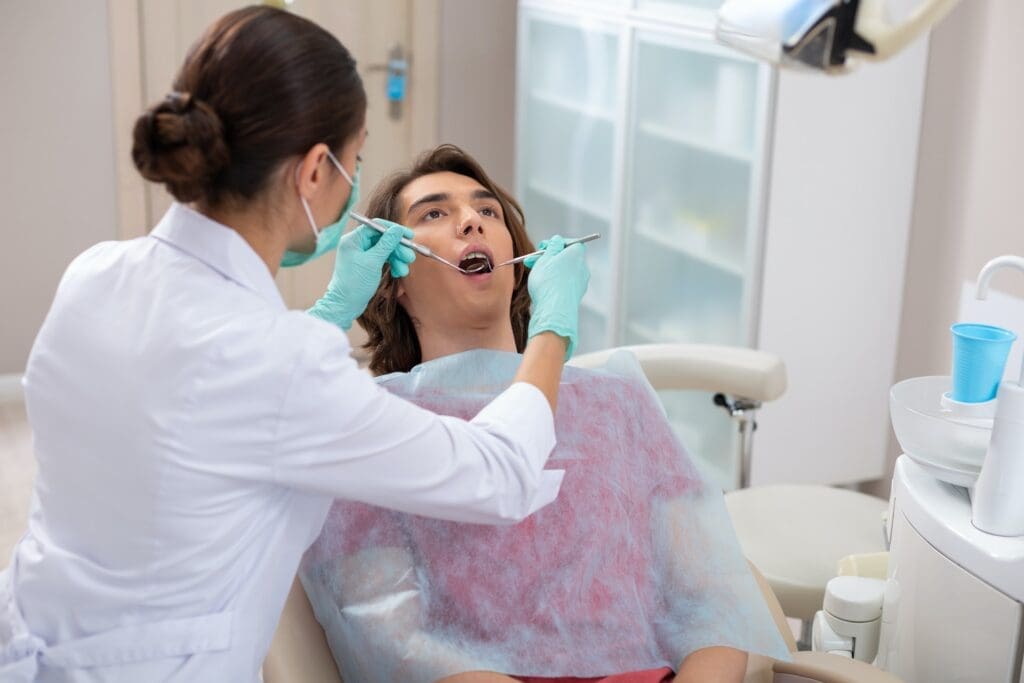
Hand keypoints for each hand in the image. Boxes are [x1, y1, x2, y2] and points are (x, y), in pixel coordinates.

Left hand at [308, 220, 415, 330]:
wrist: (345, 305)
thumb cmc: (355, 283)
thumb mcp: (373, 261)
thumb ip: (386, 244)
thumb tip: (397, 230)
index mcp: (353, 240)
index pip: (377, 227)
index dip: (394, 230)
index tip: (409, 235)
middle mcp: (356, 244)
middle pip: (383, 239)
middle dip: (398, 248)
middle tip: (410, 258)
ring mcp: (361, 255)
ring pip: (385, 250)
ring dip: (397, 258)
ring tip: (404, 270)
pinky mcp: (366, 264)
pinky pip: (382, 259)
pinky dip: (392, 264)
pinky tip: (398, 272)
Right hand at [525, 235, 589, 358]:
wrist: (553, 311)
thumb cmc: (548, 283)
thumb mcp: (545, 258)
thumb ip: (552, 247)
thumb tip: (557, 240)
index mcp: (577, 254)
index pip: (571, 243)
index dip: (556, 244)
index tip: (544, 247)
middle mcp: (582, 267)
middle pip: (566, 257)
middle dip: (549, 258)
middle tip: (533, 261)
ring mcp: (581, 282)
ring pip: (564, 271)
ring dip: (551, 270)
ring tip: (535, 274)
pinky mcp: (576, 295)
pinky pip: (565, 283)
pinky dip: (555, 282)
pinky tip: (543, 287)